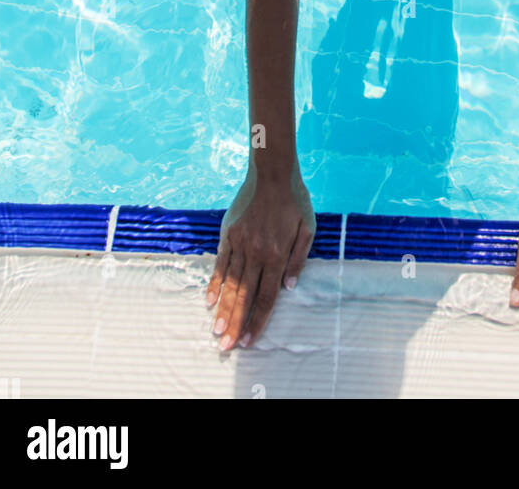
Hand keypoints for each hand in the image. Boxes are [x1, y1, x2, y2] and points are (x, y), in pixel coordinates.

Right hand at [206, 162, 314, 350]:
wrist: (273, 172)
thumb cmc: (295, 200)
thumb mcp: (308, 229)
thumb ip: (299, 259)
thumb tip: (289, 288)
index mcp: (277, 254)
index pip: (266, 296)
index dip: (258, 321)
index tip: (248, 340)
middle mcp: (257, 253)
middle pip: (245, 296)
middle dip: (236, 323)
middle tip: (226, 347)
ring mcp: (240, 243)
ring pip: (230, 283)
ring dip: (223, 309)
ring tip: (216, 331)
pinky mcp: (229, 233)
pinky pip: (220, 263)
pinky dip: (215, 283)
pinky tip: (209, 300)